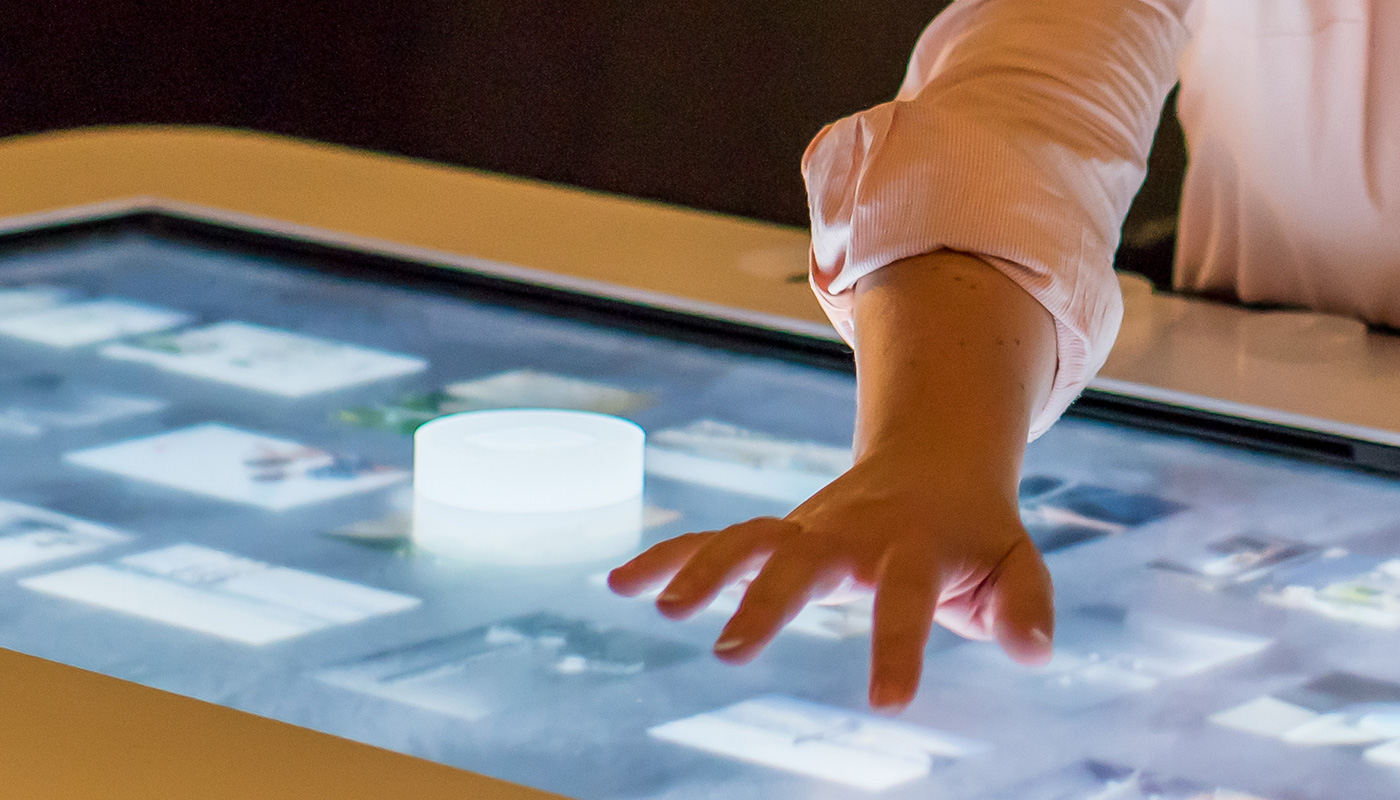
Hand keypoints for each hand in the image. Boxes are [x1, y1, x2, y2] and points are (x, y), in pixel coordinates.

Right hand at [608, 450, 1052, 712]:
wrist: (932, 462)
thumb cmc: (975, 529)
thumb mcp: (1016, 560)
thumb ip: (1027, 602)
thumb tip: (1034, 652)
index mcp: (913, 546)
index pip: (907, 596)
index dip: (897, 646)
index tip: (885, 706)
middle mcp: (850, 533)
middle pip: (803, 559)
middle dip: (767, 601)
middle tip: (728, 650)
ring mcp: (807, 529)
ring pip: (748, 540)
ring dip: (702, 568)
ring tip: (662, 609)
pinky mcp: (778, 535)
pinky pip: (717, 541)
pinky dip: (668, 556)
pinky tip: (618, 583)